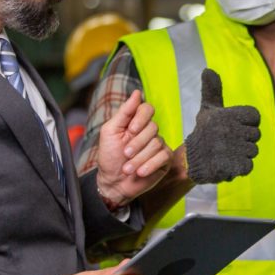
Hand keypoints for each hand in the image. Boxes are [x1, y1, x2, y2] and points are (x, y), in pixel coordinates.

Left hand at [96, 90, 171, 206]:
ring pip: (157, 143)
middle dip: (137, 143)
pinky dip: (150, 165)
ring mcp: (158, 145)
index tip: (130, 130)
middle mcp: (149, 131)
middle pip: (152, 127)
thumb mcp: (110, 131)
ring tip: (127, 169)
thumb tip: (137, 92)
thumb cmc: (109, 156)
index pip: (147, 109)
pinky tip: (140, 172)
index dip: (141, 118)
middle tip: (125, 154)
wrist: (112, 182)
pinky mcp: (165, 159)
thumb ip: (124, 112)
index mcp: (136, 122)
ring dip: (139, 158)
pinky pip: (164, 156)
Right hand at [184, 69, 259, 183]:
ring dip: (242, 154)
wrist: (190, 160)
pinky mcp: (231, 166)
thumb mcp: (208, 109)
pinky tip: (228, 163)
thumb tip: (207, 70)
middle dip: (244, 140)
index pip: (254, 116)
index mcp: (227, 115)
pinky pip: (248, 165)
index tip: (234, 127)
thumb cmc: (204, 132)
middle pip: (255, 135)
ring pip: (253, 150)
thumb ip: (212, 90)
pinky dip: (240, 167)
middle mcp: (229, 131)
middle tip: (228, 142)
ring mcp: (230, 150)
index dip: (247, 123)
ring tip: (227, 153)